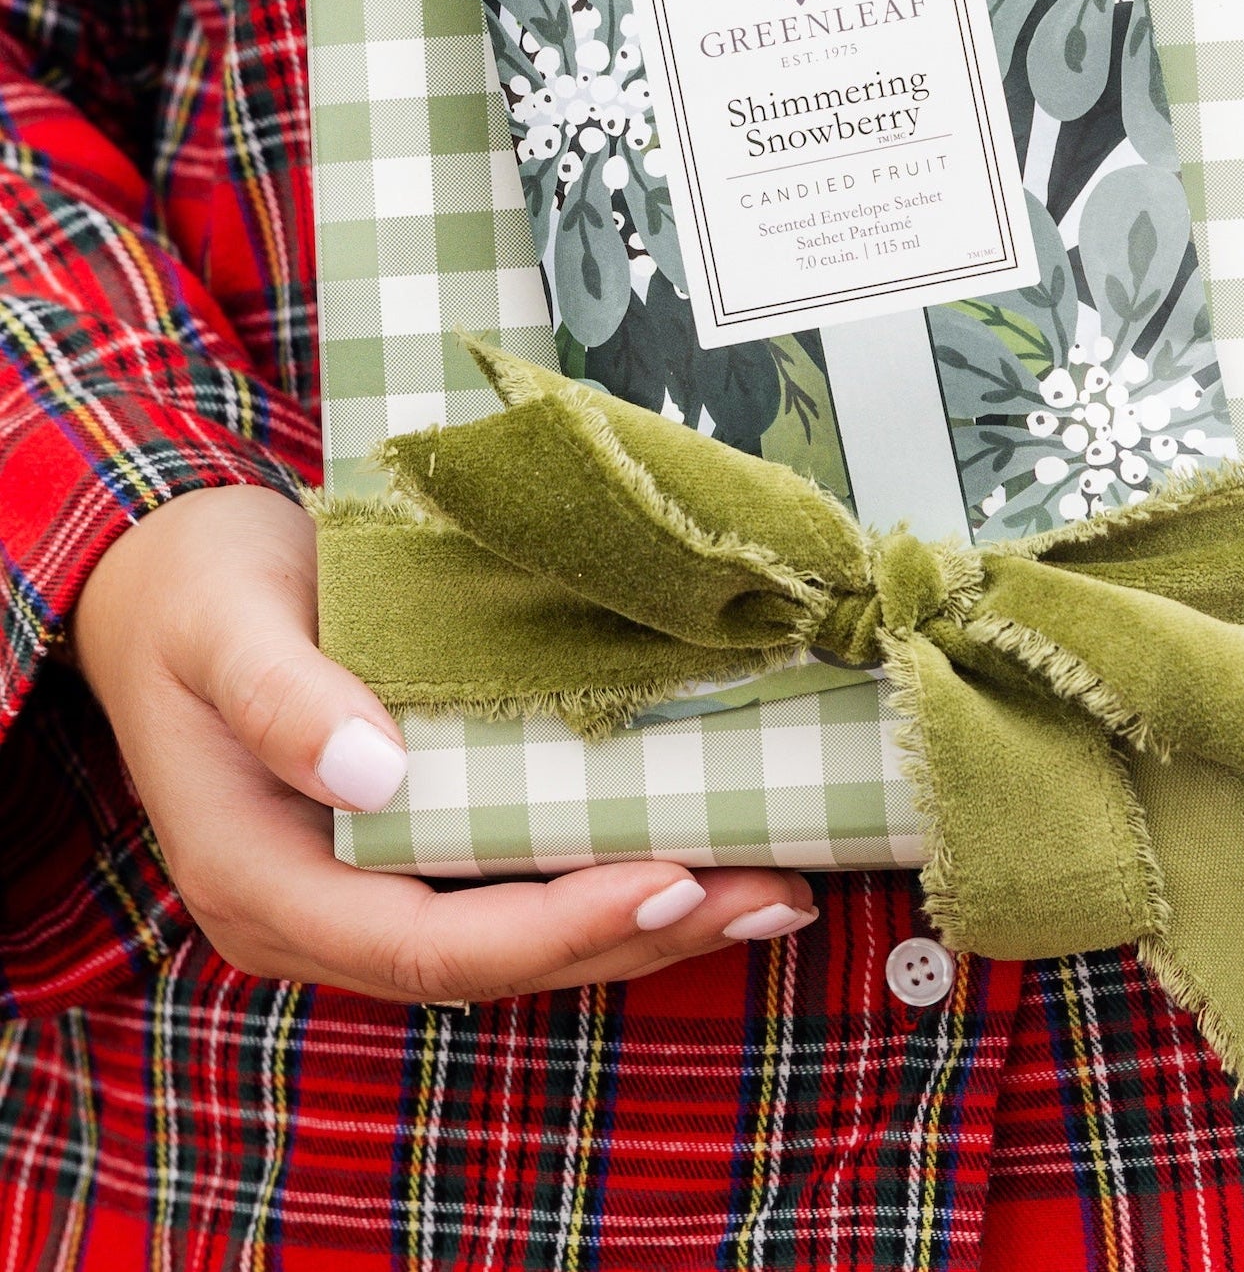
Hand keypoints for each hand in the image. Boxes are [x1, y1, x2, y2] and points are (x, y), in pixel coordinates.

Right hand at [72, 486, 817, 998]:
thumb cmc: (192, 592)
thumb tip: (375, 774)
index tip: (671, 879)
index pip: (433, 946)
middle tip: (770, 893)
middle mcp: (324, 913)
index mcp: (266, 882)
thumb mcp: (219, 622)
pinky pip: (523, 888)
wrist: (166, 581)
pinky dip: (618, 879)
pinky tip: (709, 854)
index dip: (559, 927)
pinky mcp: (415, 850)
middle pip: (502, 962)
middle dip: (640, 935)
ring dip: (653, 921)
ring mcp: (371, 891)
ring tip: (775, 888)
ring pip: (526, 941)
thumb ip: (284, 699)